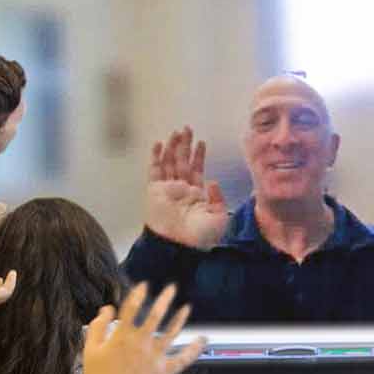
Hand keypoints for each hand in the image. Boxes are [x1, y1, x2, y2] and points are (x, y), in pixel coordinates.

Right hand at [83, 283, 207, 373]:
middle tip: (171, 289)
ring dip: (180, 318)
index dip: (138, 294)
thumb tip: (106, 310)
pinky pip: (183, 359)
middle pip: (156, 315)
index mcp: (122, 337)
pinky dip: (194, 349)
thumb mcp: (90, 350)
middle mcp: (141, 344)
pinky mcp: (164, 372)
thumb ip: (97, 327)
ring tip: (186, 308)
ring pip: (172, 333)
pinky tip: (202, 340)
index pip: (132, 308)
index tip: (143, 286)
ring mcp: (155, 358)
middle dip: (164, 299)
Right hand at [144, 127, 228, 250]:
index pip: (196, 169)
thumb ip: (218, 199)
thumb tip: (212, 182)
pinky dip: (156, 157)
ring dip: (172, 147)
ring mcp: (166, 189)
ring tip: (176, 132)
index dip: (198, 155)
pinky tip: (159, 144)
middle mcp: (180, 189)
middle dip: (184, 145)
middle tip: (187, 128)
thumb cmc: (200, 236)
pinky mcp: (154, 190)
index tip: (201, 142)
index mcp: (195, 194)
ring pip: (169, 162)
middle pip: (181, 161)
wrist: (179, 244)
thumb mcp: (219, 218)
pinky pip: (154, 170)